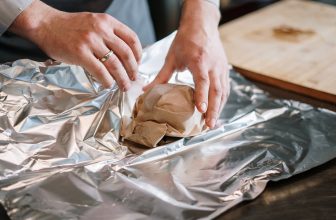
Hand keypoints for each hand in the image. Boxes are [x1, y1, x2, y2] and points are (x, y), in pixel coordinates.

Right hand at [10, 0, 141, 89]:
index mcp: (107, 21)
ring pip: (114, 64)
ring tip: (124, 86)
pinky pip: (99, 71)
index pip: (132, 38)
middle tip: (134, 78)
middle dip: (133, 69)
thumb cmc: (71, 26)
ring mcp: (90, 41)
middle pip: (126, 53)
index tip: (138, 64)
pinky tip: (108, 85)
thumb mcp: (94, 22)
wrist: (46, 24)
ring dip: (122, 78)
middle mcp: (101, 29)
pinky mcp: (79, 53)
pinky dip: (107, 80)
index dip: (138, 54)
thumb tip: (125, 55)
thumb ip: (109, 34)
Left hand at [144, 0, 229, 127]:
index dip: (202, 96)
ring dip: (219, 108)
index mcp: (199, 61)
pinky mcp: (224, 69)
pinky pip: (226, 88)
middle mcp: (213, 65)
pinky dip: (222, 100)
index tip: (200, 110)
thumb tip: (146, 90)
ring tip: (213, 123)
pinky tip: (217, 110)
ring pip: (223, 91)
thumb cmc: (186, 39)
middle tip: (209, 125)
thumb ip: (161, 76)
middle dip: (214, 109)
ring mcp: (221, 68)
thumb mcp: (172, 57)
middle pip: (217, 91)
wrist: (202, 24)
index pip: (203, 81)